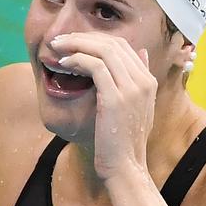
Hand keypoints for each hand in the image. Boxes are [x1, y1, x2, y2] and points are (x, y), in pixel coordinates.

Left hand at [50, 32, 156, 178]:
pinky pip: (95, 66)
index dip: (95, 38)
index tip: (73, 41)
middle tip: (60, 40)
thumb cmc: (122, 141)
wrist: (124, 167)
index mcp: (148, 80)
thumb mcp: (136, 107)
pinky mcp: (116, 97)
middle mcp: (143, 80)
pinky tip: (64, 63)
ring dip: (76, 45)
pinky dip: (77, 60)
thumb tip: (141, 52)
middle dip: (82, 37)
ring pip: (103, 50)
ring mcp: (132, 88)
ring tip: (57, 48)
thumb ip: (137, 81)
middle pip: (112, 43)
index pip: (122, 45)